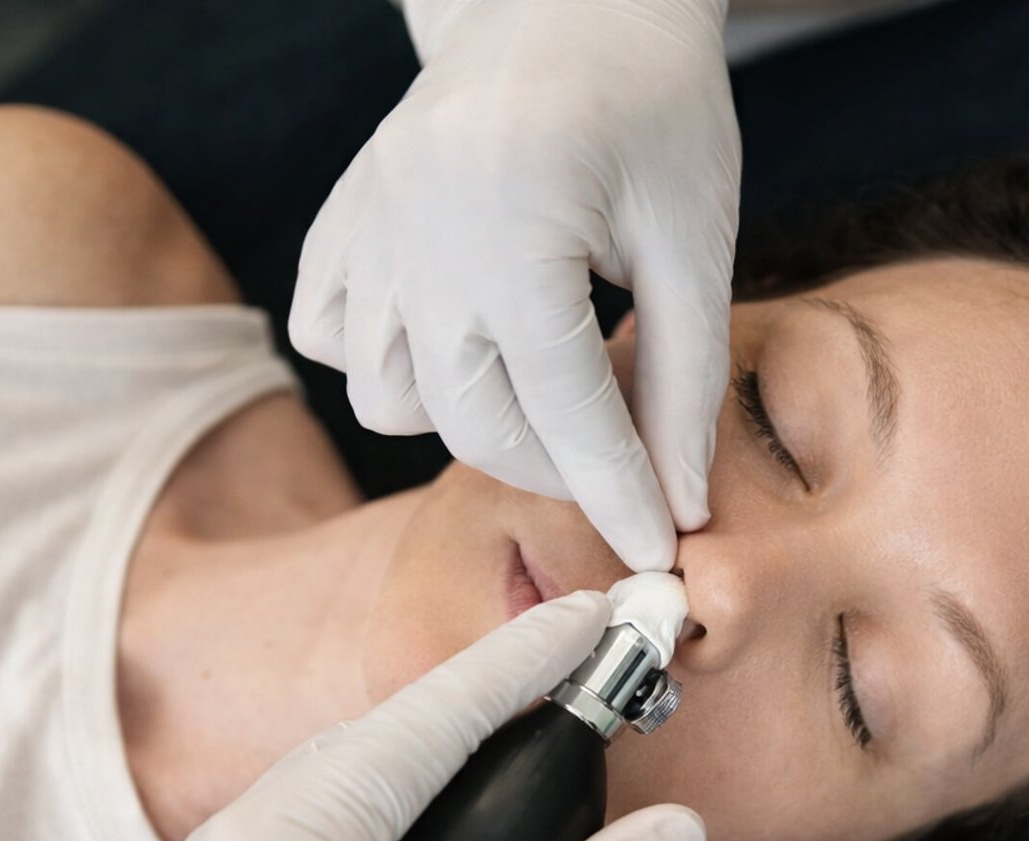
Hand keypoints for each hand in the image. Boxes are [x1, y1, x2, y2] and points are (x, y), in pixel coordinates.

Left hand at [136, 591, 705, 840]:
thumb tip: (680, 836)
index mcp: (278, 840)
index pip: (427, 719)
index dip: (523, 662)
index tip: (594, 615)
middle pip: (368, 753)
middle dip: (471, 717)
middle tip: (564, 683)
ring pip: (326, 812)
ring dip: (417, 783)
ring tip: (503, 762)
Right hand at [289, 0, 739, 572]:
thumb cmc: (653, 100)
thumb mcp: (693, 238)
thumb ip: (684, 381)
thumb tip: (679, 505)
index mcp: (511, 221)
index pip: (565, 408)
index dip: (618, 492)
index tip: (656, 551)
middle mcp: (417, 230)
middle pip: (471, 420)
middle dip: (556, 469)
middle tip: (624, 464)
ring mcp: (367, 225)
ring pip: (390, 399)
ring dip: (472, 420)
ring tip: (545, 386)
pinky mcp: (343, 219)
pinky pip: (334, 339)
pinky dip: (389, 366)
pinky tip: (462, 340)